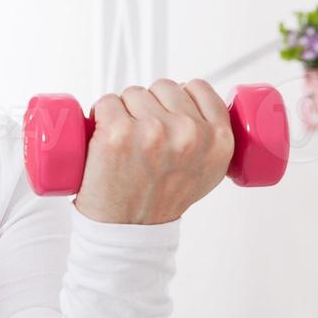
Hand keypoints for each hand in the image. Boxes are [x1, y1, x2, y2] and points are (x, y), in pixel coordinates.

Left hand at [72, 78, 234, 224]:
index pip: (198, 88)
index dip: (177, 97)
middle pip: (162, 87)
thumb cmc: (162, 199)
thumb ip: (211, 140)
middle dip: (149, 105)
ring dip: (123, 109)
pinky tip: (103, 136)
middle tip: (142, 137)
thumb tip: (200, 109)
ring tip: (125, 141)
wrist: (128, 229)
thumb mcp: (207, 171)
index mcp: (218, 140)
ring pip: (132, 93)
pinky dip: (99, 114)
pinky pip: (106, 101)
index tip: (165, 114)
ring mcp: (152, 130)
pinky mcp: (118, 132)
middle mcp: (189, 133)